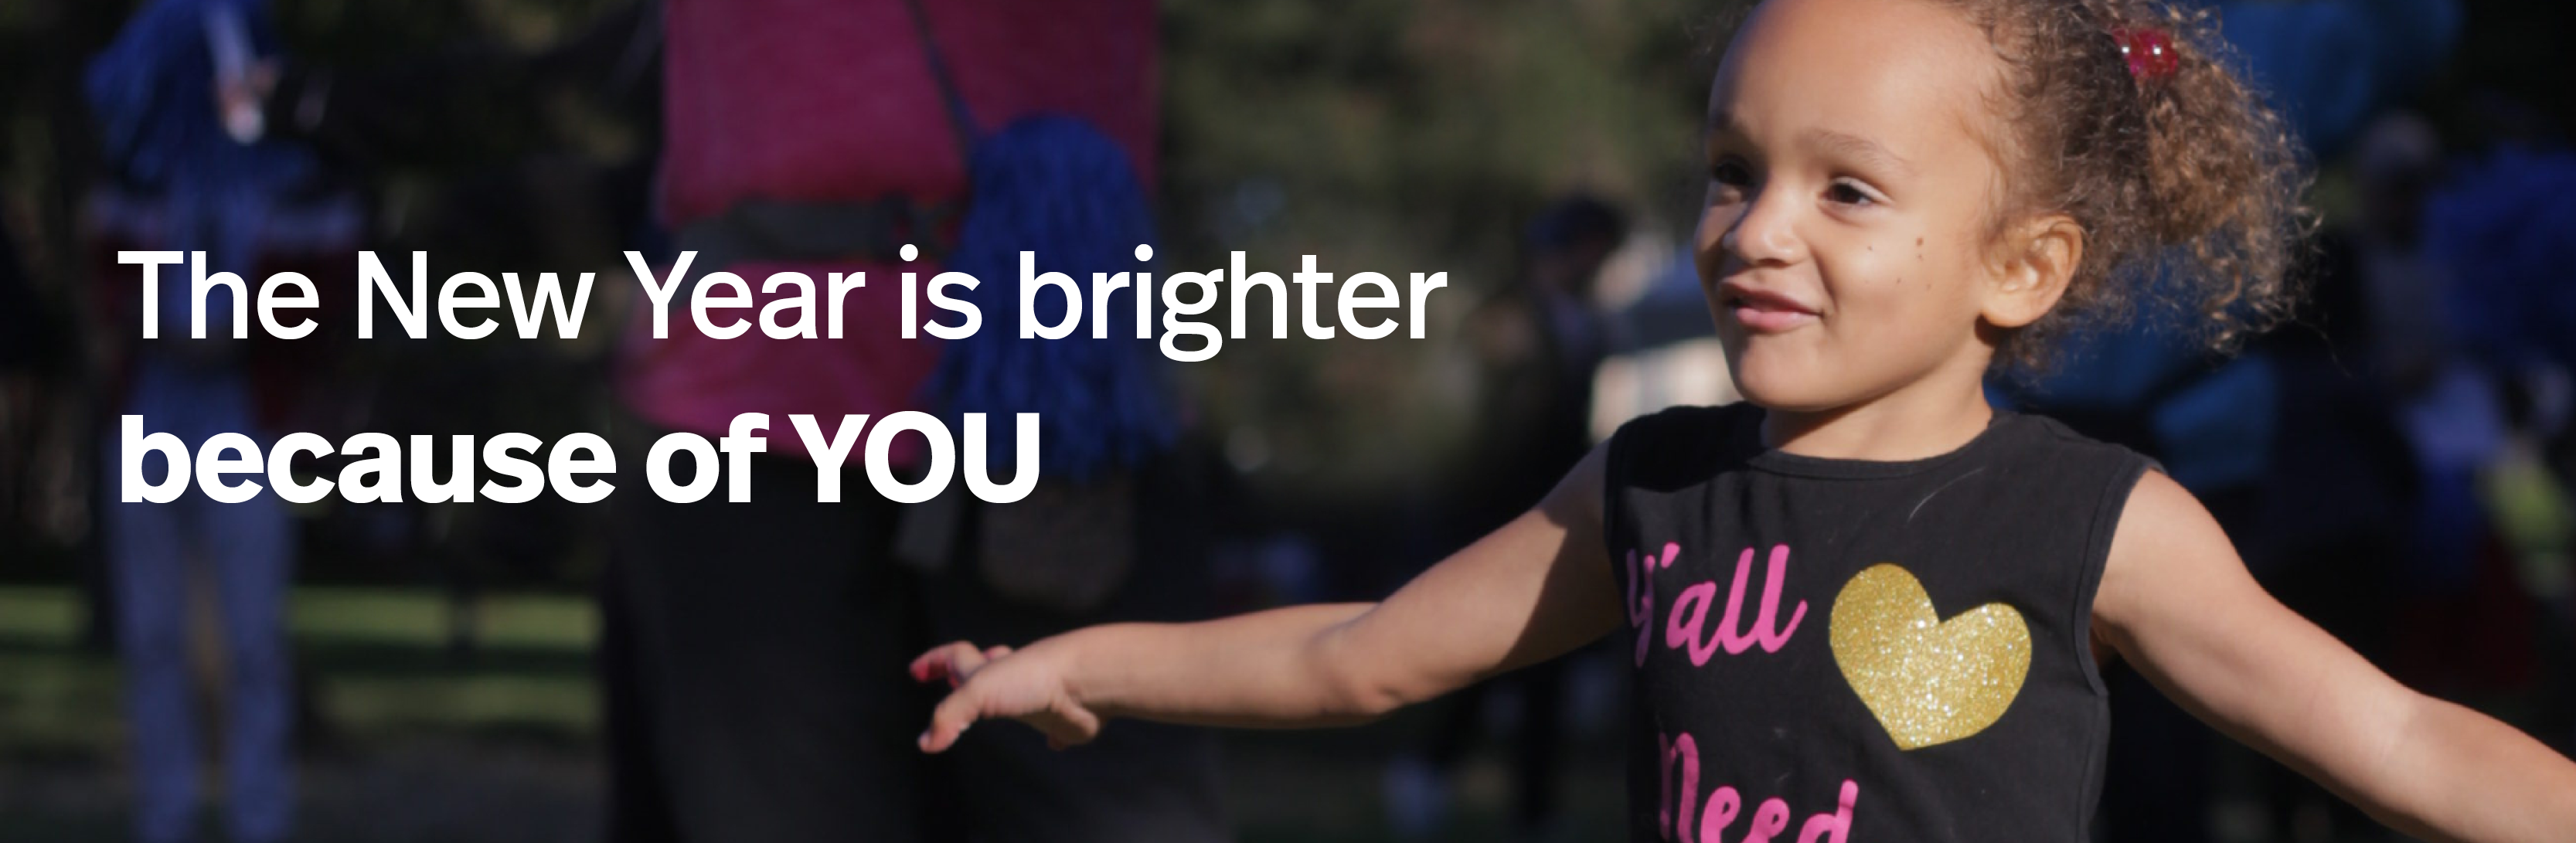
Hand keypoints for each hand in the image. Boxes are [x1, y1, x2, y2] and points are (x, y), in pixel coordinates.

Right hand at [909, 640, 1103, 752]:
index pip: (954, 658)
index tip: (915, 670)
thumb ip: (949, 715)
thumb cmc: (1033, 678)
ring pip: (1021, 697)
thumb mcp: (978, 691)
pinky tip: (1054, 744)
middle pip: (986, 670)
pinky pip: (1057, 729)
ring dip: (1009, 701)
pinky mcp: (1065, 721)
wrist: (1088, 682)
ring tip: (1002, 708)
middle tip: (951, 679)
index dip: (934, 662)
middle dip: (966, 672)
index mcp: (990, 670)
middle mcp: (1015, 680)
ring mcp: (1041, 698)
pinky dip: (1054, 735)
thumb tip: (926, 743)